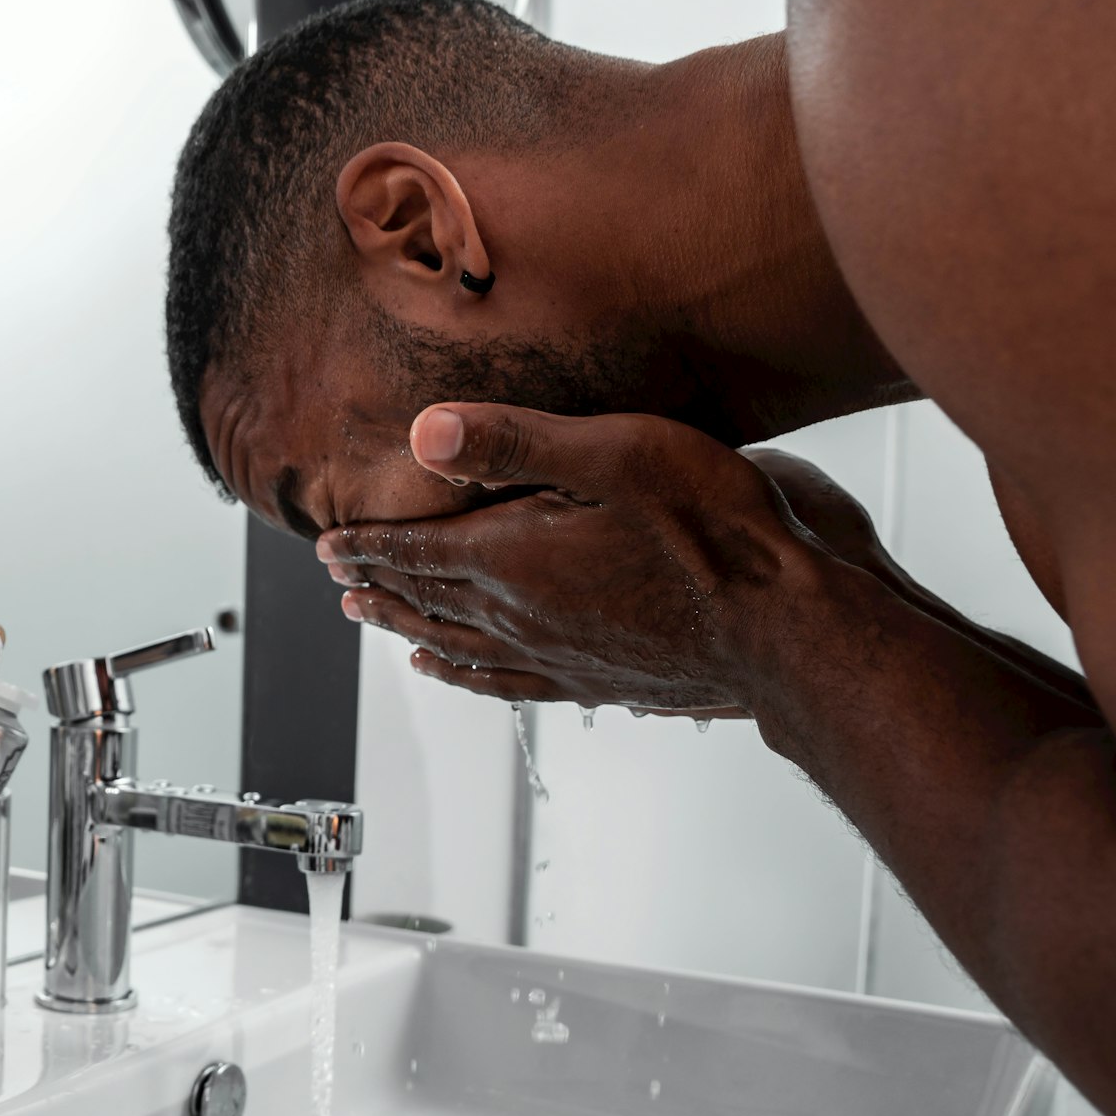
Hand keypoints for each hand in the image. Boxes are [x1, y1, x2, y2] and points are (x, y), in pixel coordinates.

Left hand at [318, 405, 830, 713]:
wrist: (786, 629)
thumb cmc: (718, 534)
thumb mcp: (615, 455)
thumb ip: (515, 443)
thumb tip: (424, 433)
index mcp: (515, 561)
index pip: (416, 552)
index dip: (368, 545)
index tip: (328, 544)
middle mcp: (522, 617)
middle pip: (425, 600)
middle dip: (375, 583)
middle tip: (336, 577)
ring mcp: (557, 655)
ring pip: (455, 645)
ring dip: (405, 627)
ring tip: (371, 621)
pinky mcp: (594, 679)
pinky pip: (503, 683)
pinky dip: (462, 675)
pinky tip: (453, 673)